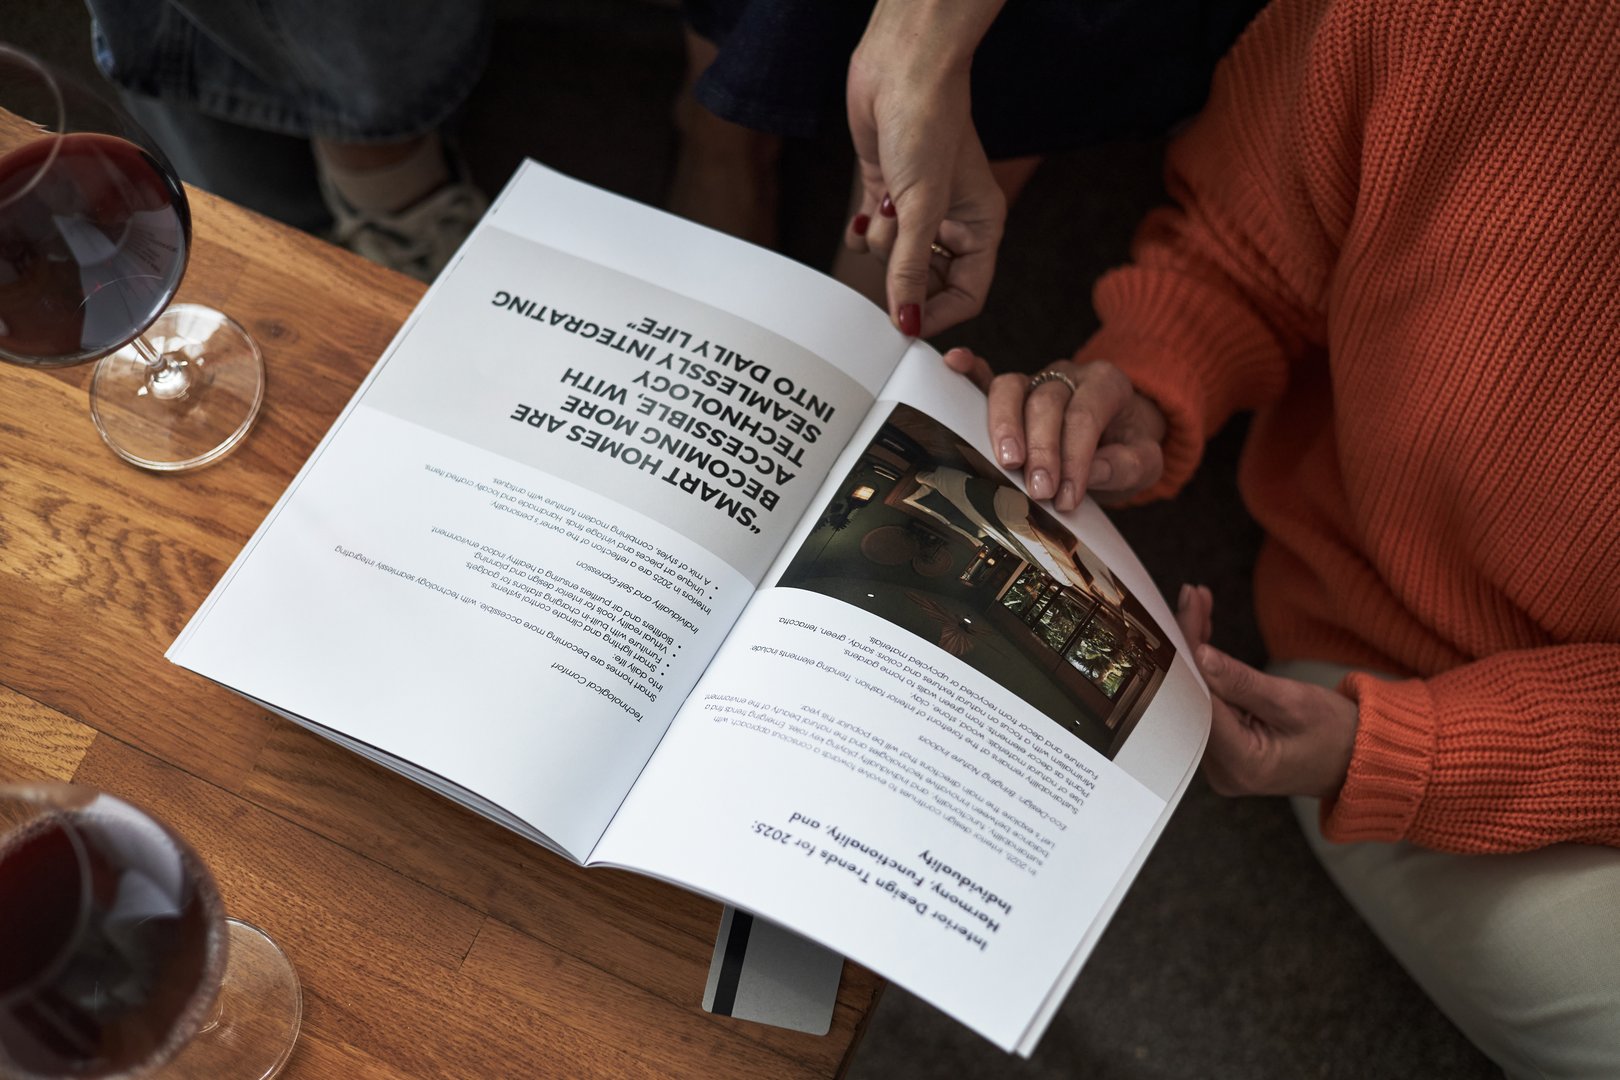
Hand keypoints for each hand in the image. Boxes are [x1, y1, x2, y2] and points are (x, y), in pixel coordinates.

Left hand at [845, 1, 1006, 336]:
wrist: (901, 69)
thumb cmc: (927, 126)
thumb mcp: (920, 209)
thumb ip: (910, 270)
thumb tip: (906, 320)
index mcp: (980, 227)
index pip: (967, 293)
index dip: (937, 312)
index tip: (906, 323)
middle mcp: (954, 221)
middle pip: (929, 281)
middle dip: (905, 277)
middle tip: (890, 267)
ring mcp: (919, 208)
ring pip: (896, 258)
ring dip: (884, 243)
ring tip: (888, 210)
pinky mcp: (889, 193)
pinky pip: (875, 235)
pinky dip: (865, 233)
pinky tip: (865, 219)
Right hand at [942, 348, 1166, 511]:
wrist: (1121, 433)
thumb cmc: (1128, 446)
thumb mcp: (1145, 460)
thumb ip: (1127, 464)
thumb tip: (1091, 472)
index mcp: (1106, 384)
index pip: (1085, 415)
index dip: (1074, 457)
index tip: (1067, 498)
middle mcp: (1068, 376)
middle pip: (1046, 402)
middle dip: (1041, 449)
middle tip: (1039, 490)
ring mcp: (1037, 380)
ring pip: (1013, 388)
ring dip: (1005, 425)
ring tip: (1006, 462)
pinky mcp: (1013, 393)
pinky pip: (987, 375)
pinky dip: (969, 370)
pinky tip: (953, 364)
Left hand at [1175, 585, 1359, 799]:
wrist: (1359, 759)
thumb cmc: (1337, 734)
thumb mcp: (1294, 701)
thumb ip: (1241, 682)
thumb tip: (1199, 655)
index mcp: (1241, 763)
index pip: (1201, 699)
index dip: (1190, 653)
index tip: (1188, 610)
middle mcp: (1222, 769)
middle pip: (1191, 698)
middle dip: (1188, 646)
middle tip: (1190, 597)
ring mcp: (1220, 762)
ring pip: (1195, 696)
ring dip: (1194, 651)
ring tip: (1196, 603)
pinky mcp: (1223, 749)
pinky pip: (1206, 701)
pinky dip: (1205, 668)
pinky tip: (1201, 633)